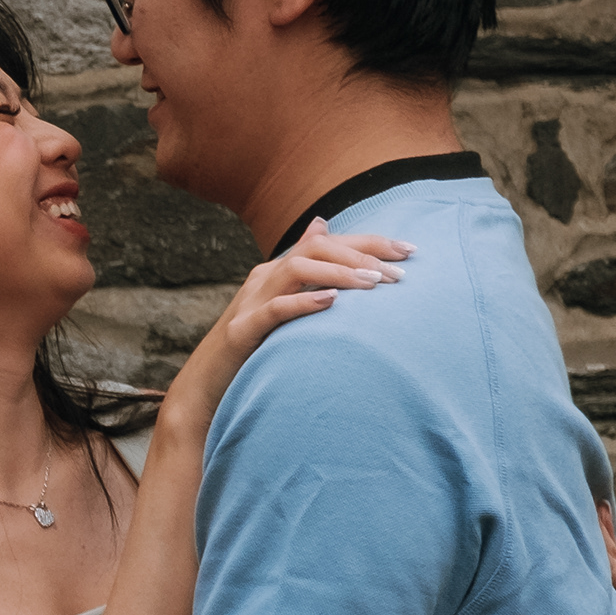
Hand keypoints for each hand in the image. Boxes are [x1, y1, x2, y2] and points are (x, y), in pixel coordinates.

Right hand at [162, 221, 412, 431]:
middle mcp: (264, 279)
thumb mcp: (282, 307)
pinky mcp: (242, 332)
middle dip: (362, 253)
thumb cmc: (252, 351)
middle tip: (400, 273)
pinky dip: (304, 301)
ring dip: (339, 272)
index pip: (327, 241)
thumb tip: (322, 225)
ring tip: (374, 283)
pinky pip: (274, 309)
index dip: (369, 241)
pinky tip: (332, 301)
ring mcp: (251, 303)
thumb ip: (305, 272)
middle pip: (315, 246)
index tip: (410, 250)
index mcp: (277, 272)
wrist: (205, 389)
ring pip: (296, 268)